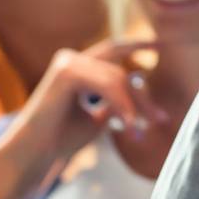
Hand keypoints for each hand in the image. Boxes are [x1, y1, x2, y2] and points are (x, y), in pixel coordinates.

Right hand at [0, 37, 169, 198]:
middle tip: (161, 120)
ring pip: (117, 78)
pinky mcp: (67, 72)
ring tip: (138, 133)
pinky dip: (122, 105)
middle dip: (142, 96)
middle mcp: (72, 59)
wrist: (35, 153)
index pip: (114, 50)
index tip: (163, 45)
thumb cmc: (61, 138)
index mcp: (78, 66)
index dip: (137, 45)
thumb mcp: (97, 118)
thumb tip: (138, 95)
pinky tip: (128, 125)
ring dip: (133, 107)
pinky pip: (108, 85)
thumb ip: (114, 103)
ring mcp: (68, 62)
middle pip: (120, 70)